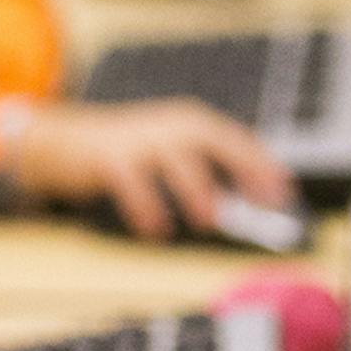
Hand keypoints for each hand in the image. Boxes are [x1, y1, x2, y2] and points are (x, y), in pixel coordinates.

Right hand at [0, 96, 295, 239]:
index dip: (260, 163)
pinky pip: (133, 182)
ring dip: (197, 189)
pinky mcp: (110, 158)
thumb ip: (208, 171)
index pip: (234, 137)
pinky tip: (156, 228)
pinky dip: (147, 207)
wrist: (67, 142)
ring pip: (175, 158)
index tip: (283, 191)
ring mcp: (138, 139)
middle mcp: (167, 124)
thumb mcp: (172, 152)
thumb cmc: (130, 153)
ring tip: (209, 220)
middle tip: (260, 201)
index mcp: (188, 121)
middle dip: (239, 167)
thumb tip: (250, 201)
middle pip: (210, 139)